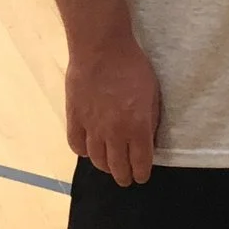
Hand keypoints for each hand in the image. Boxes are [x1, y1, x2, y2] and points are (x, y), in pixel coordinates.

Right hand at [65, 30, 163, 184]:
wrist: (101, 50)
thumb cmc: (133, 67)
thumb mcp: (153, 93)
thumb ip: (151, 120)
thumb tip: (148, 139)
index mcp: (137, 127)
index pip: (139, 162)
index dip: (141, 173)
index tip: (141, 177)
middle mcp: (114, 133)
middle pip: (117, 167)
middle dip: (124, 176)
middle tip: (126, 179)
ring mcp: (92, 127)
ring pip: (97, 160)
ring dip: (105, 166)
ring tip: (110, 166)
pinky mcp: (74, 118)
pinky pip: (77, 145)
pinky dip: (84, 152)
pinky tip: (89, 150)